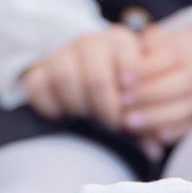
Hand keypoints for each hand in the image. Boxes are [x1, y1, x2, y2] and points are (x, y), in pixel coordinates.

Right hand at [20, 25, 145, 131]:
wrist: (86, 81)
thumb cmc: (122, 94)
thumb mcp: (139, 101)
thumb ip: (148, 123)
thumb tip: (153, 151)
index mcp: (120, 42)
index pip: (124, 52)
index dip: (129, 80)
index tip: (131, 103)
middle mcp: (91, 42)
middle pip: (95, 75)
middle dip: (105, 108)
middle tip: (113, 125)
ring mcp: (62, 55)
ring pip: (64, 77)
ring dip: (79, 106)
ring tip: (89, 120)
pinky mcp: (39, 72)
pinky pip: (38, 87)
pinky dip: (51, 107)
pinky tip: (65, 116)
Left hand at [118, 23, 191, 147]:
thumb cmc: (166, 54)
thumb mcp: (157, 43)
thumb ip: (144, 50)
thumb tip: (129, 61)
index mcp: (191, 47)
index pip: (171, 57)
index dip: (147, 69)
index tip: (123, 78)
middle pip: (182, 82)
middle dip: (150, 93)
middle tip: (123, 101)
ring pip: (187, 106)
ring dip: (157, 116)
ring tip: (130, 121)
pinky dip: (173, 131)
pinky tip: (153, 135)